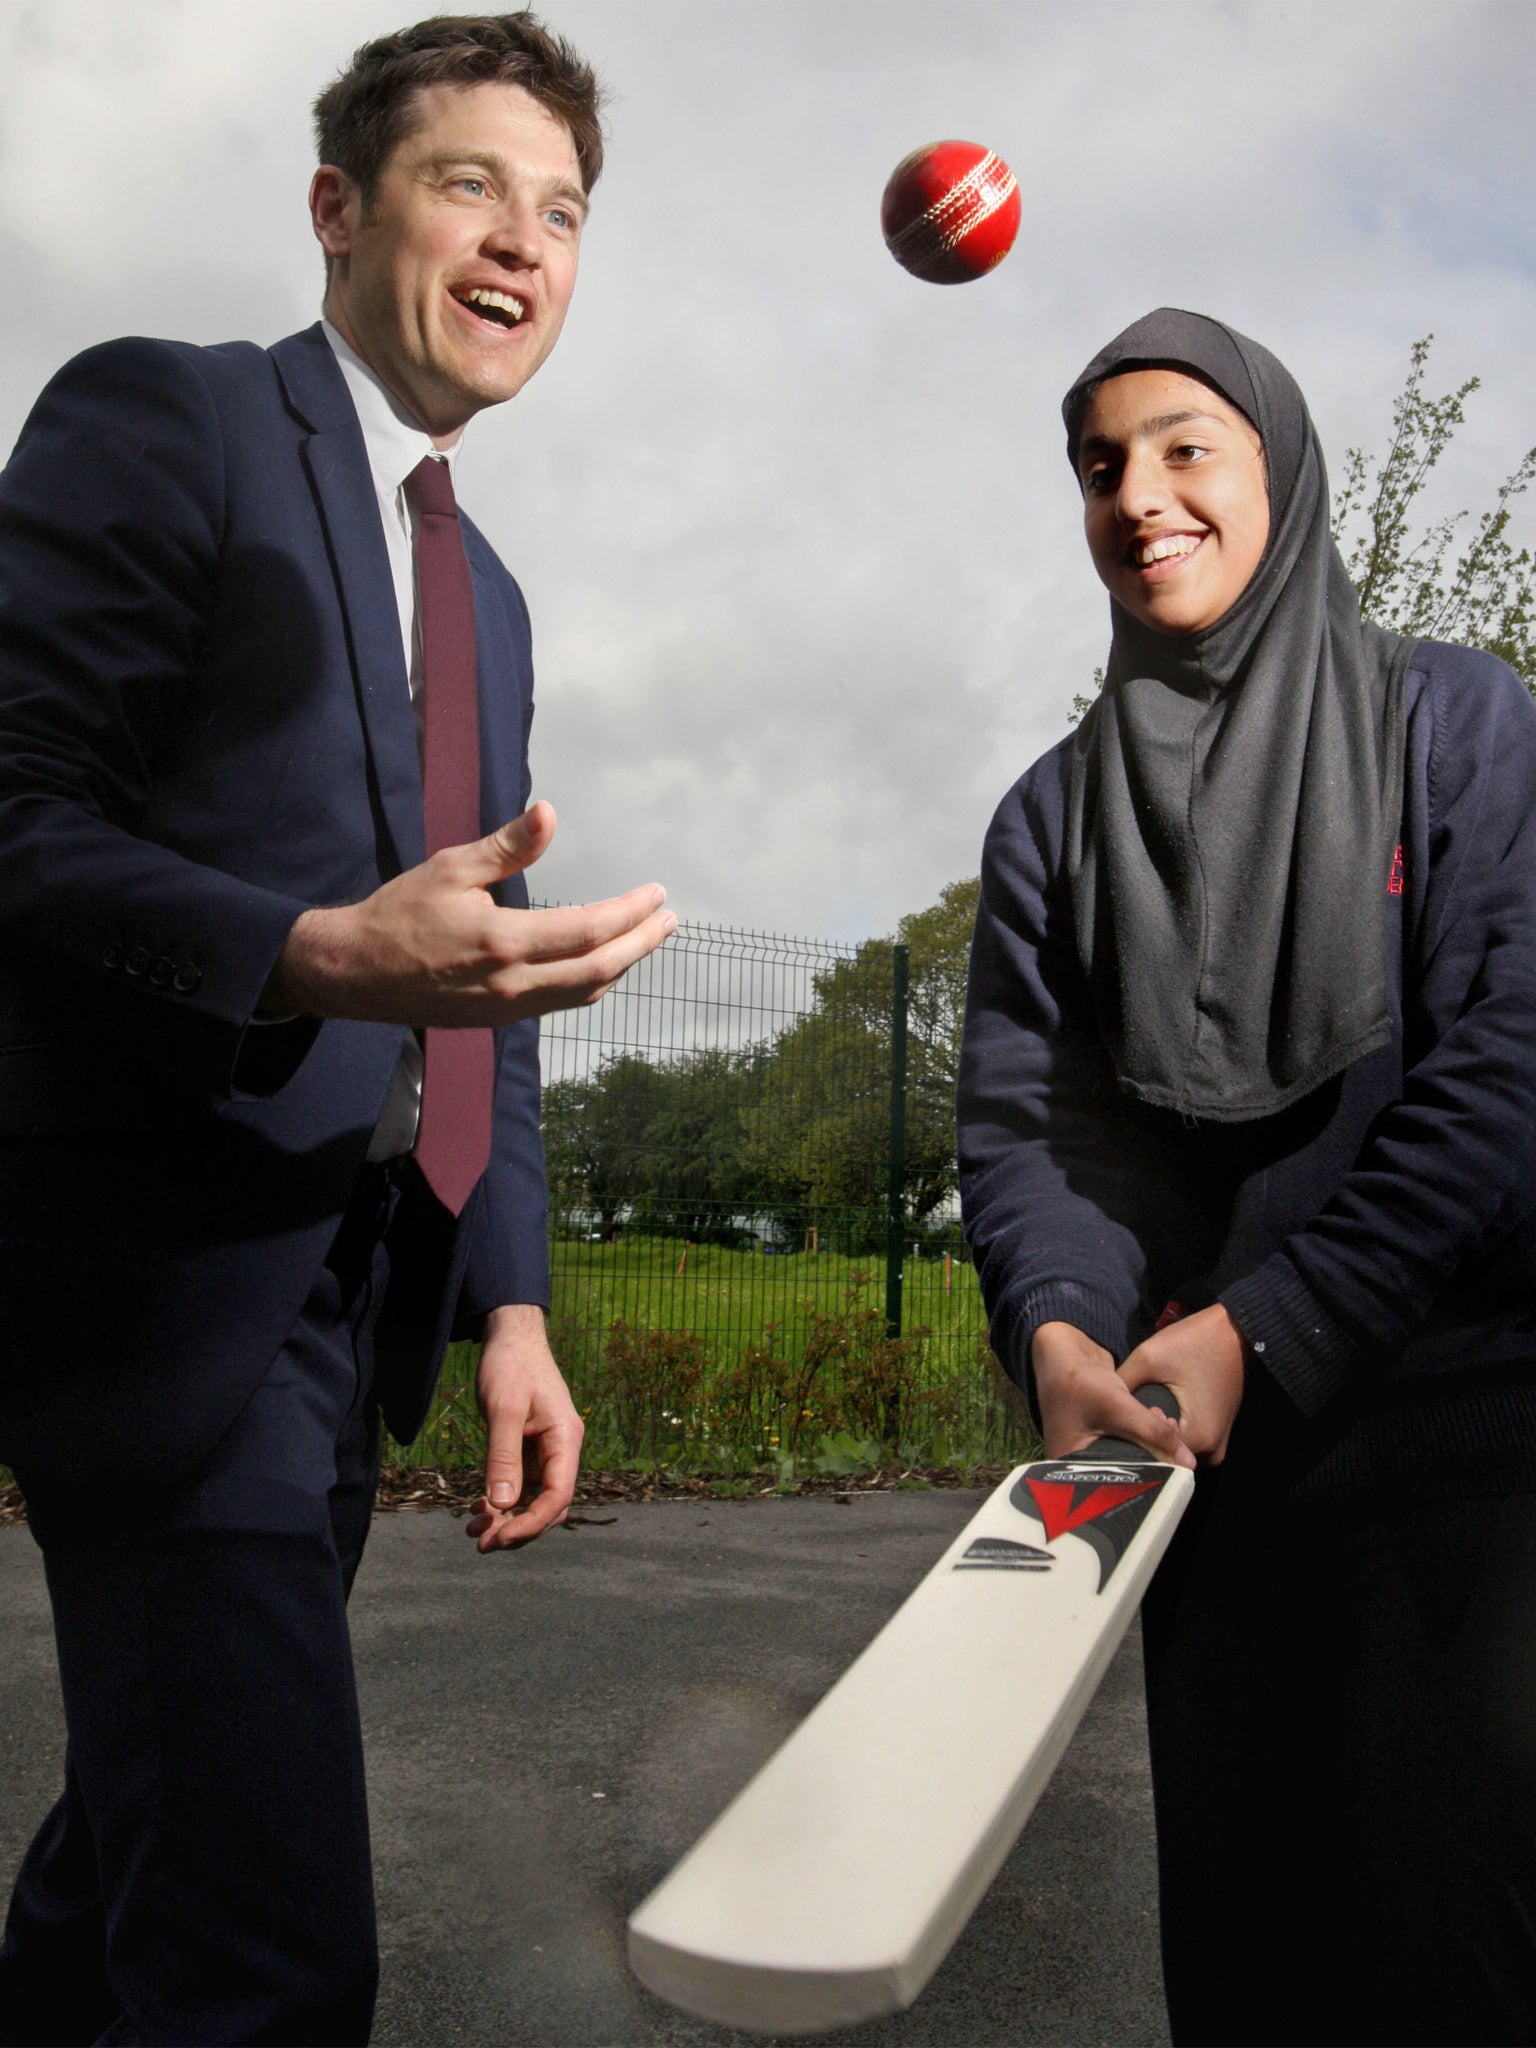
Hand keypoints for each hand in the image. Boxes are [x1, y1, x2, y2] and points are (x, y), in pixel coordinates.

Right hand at [261, 801, 675, 1026]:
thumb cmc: (398, 913)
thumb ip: (507, 846)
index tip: (656, 894)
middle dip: (642, 944)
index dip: (631, 913)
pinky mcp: (498, 1019)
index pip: (589, 930)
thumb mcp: (450, 867)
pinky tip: (602, 962)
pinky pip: (559, 1003)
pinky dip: (590, 982)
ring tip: (646, 939)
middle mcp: (513, 983)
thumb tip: (549, 814)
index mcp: (504, 941)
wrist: (354, 973)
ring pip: (583, 992)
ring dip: (621, 966)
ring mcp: (507, 1008)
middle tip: (669, 920)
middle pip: (600, 969)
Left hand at [465, 1305, 584, 1552]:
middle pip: (548, 1504)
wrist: (510, 1336)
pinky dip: (500, 1500)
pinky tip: (476, 1508)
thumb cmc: (511, 1365)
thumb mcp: (503, 1410)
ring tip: (473, 1529)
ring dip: (506, 1518)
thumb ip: (504, 1457)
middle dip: (517, 1528)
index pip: (558, 1495)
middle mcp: (561, 1449)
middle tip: (481, 1543)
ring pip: (532, 1498)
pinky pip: (519, 1484)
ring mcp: (545, 1450)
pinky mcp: (528, 1448)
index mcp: (566, 1439)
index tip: (500, 1537)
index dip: (532, 1523)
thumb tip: (503, 1505)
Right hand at [1031, 1320, 1194, 1467]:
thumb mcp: (1117, 1406)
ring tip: (1163, 1422)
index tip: (1173, 1460)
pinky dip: (1144, 1435)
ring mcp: (1093, 1452)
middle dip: (1154, 1457)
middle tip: (1172, 1438)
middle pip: (1128, 1474)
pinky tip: (1156, 1421)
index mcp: (1073, 1469)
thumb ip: (1153, 1432)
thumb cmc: (1077, 1381)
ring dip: (1153, 1444)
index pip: (1118, 1486)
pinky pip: (1130, 1445)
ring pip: (1132, 1458)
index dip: (1149, 1475)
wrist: (1064, 1354)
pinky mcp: (1105, 1438)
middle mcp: (1081, 1466)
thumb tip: (1188, 1463)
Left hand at [1120, 1304, 1245, 1464]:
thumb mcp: (1149, 1358)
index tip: (1133, 1414)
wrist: (1233, 1329)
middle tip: (1134, 1413)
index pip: (1156, 1456)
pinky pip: (1190, 1442)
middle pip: (1167, 1457)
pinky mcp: (1218, 1430)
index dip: (1136, 1438)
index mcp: (1200, 1437)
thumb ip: (1123, 1385)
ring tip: (1147, 1410)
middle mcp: (1213, 1448)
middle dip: (1146, 1439)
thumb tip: (1101, 1405)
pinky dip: (1173, 1430)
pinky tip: (1160, 1409)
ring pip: (1177, 1451)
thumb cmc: (1195, 1342)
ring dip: (1159, 1435)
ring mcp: (1219, 1440)